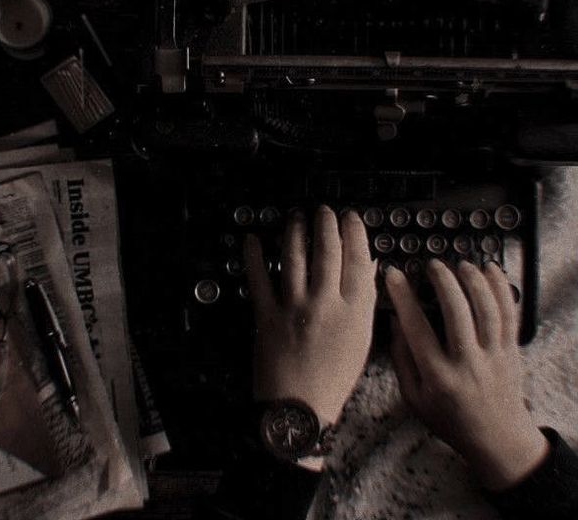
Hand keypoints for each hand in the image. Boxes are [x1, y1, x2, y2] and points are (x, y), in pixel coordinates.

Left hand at [244, 207, 376, 427]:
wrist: (298, 408)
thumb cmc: (334, 377)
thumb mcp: (361, 341)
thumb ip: (363, 302)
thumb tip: (366, 265)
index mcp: (354, 312)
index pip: (358, 261)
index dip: (354, 233)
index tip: (350, 217)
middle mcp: (325, 304)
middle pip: (327, 252)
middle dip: (325, 224)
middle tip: (323, 210)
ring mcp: (293, 308)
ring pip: (294, 258)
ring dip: (295, 231)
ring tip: (296, 216)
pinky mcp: (266, 315)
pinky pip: (258, 279)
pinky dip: (253, 257)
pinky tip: (252, 239)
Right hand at [385, 259, 548, 490]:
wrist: (498, 440)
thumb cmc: (449, 419)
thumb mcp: (413, 398)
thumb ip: (401, 360)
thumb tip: (394, 322)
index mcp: (438, 376)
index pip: (417, 328)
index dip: (402, 297)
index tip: (393, 274)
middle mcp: (467, 363)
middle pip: (457, 312)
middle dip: (443, 282)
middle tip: (432, 265)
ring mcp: (494, 356)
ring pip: (487, 310)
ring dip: (473, 281)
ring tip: (460, 265)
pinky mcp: (512, 351)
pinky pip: (509, 315)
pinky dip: (501, 289)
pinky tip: (490, 270)